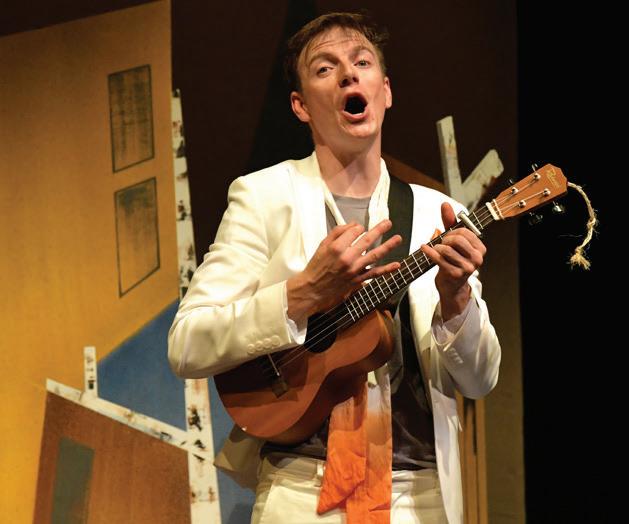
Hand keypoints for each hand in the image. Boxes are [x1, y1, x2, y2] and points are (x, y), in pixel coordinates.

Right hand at [287, 220, 401, 323]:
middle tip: (388, 223)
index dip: (358, 227)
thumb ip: (337, 232)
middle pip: (367, 240)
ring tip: (398, 238)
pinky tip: (397, 264)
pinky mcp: (357, 280)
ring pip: (375, 255)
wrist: (313, 288)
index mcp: (337, 248)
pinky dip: (386, 269)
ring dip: (388, 246)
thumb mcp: (322, 245)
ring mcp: (354, 270)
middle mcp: (347, 258)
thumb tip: (353, 225)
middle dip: (379, 230)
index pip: (354, 231)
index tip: (358, 228)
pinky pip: (374, 273)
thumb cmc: (316, 266)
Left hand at [421, 203, 485, 320]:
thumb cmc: (453, 260)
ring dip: (436, 247)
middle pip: (456, 239)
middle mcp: (477, 258)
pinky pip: (438, 259)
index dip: (452, 231)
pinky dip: (428, 252)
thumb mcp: (453, 240)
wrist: (451, 286)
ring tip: (436, 250)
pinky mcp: (455, 274)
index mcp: (480, 248)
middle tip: (441, 244)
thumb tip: (445, 204)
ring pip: (446, 249)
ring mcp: (467, 268)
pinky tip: (424, 248)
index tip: (448, 236)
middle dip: (444, 239)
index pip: (465, 231)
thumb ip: (450, 222)